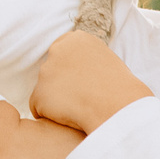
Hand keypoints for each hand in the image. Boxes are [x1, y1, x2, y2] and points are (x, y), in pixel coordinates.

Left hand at [33, 30, 153, 134]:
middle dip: (61, 85)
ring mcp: (46, 72)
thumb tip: (77, 71)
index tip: (80, 82)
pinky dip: (51, 116)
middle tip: (81, 97)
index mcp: (77, 39)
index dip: (70, 70)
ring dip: (57, 101)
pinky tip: (70, 119)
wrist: (119, 107)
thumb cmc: (120, 89)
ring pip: (45, 91)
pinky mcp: (39, 94)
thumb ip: (86, 61)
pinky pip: (39, 109)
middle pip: (51, 71)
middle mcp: (57, 50)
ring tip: (80, 109)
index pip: (62, 52)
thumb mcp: (106, 62)